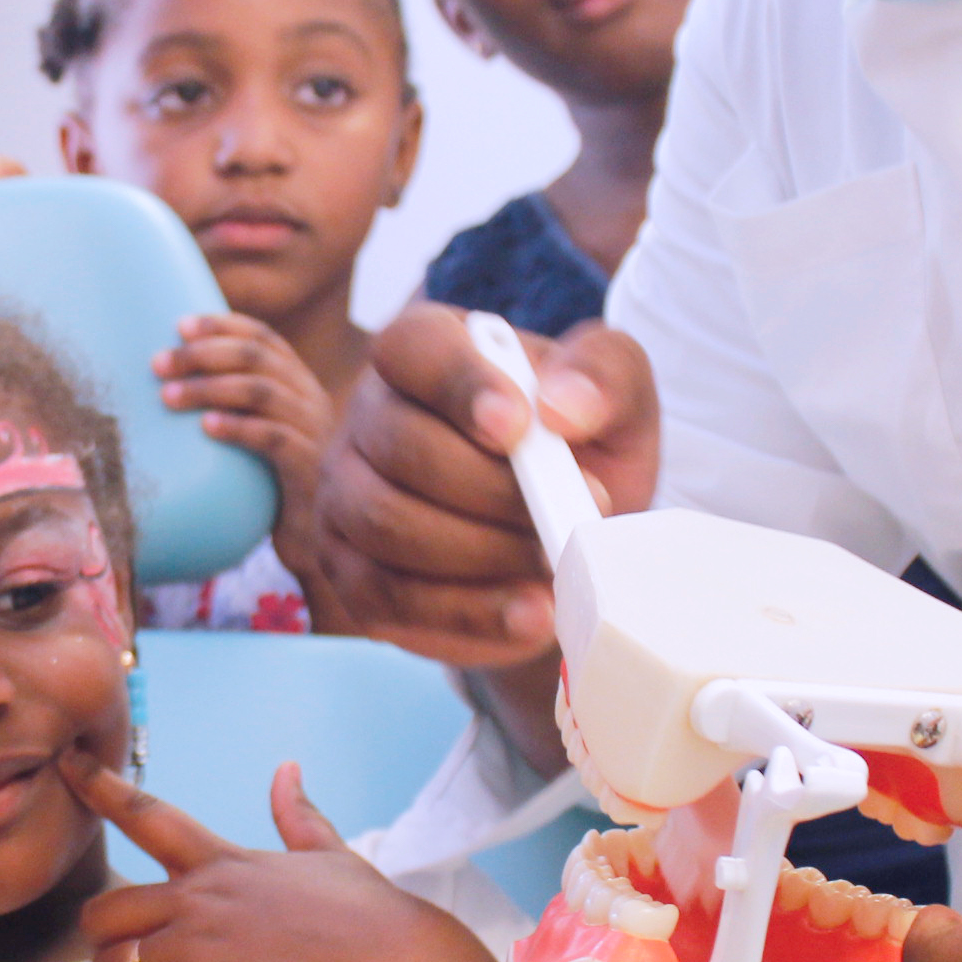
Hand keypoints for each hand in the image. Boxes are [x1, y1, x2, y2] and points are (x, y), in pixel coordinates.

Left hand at [67, 751, 485, 961]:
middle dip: (108, 948)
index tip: (66, 765)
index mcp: (223, 862)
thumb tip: (287, 770)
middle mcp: (199, 899)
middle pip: (102, 914)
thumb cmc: (372, 917)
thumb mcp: (331, 855)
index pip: (148, 815)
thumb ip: (299, 815)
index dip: (100, 787)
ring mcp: (198, 948)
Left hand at [156, 312, 336, 512]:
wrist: (315, 541)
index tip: (179, 326)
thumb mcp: (256, 434)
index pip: (263, 338)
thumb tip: (169, 380)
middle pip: (256, 358)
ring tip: (168, 396)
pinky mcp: (311, 468)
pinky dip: (238, 427)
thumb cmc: (273, 486)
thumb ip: (232, 404)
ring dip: (209, 388)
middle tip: (158, 364)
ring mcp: (316, 432)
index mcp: (299, 383)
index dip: (222, 325)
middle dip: (203, 354)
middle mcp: (311, 399)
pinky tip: (206, 427)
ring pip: (262, 392)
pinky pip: (274, 438)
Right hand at [311, 302, 659, 663]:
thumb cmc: (584, 446)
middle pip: (402, 448)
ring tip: (554, 568)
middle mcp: (369, 414)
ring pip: (388, 525)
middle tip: (570, 516)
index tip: (517, 428)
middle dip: (492, 491)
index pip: (414, 348)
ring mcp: (344, 494)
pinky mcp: (349, 570)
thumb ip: (603, 376)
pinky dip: (465, 611)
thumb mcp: (618, 396)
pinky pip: (386, 596)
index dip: (459, 386)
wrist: (567, 530)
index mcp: (423, 349)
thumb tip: (563, 405)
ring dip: (482, 554)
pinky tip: (528, 613)